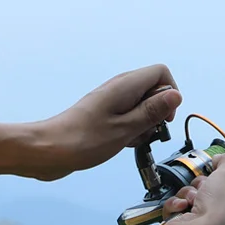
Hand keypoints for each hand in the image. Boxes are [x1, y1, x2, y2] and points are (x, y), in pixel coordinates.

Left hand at [31, 67, 181, 180]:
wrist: (48, 150)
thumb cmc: (82, 141)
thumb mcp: (125, 129)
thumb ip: (152, 111)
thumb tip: (176, 95)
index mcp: (125, 86)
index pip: (161, 73)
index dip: (169, 94)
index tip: (163, 118)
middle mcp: (119, 88)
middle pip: (153, 89)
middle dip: (158, 112)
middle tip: (146, 132)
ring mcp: (111, 100)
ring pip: (142, 105)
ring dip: (144, 123)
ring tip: (131, 139)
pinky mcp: (104, 114)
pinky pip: (129, 116)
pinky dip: (131, 129)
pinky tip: (121, 142)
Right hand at [161, 154, 224, 224]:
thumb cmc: (216, 213)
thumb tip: (223, 159)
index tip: (224, 171)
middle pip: (219, 192)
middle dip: (207, 185)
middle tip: (206, 186)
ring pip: (199, 199)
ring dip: (191, 193)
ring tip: (192, 199)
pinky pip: (184, 212)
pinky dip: (179, 207)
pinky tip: (181, 209)